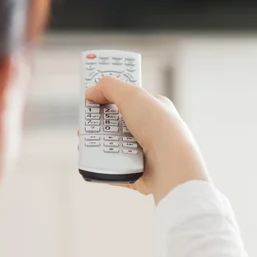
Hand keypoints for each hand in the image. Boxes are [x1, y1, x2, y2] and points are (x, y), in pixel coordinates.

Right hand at [85, 77, 209, 203]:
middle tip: (86, 121)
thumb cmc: (161, 129)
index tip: (92, 94)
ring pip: (110, 143)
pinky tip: (95, 158)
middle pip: (114, 121)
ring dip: (98, 141)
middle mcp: (148, 129)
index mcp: (153, 108)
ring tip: (89, 141)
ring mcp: (142, 151)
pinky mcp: (134, 170)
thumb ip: (109, 86)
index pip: (127, 97)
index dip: (109, 94)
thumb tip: (92, 91)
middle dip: (97, 121)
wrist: (170, 164)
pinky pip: (111, 165)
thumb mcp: (132, 95)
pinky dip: (101, 162)